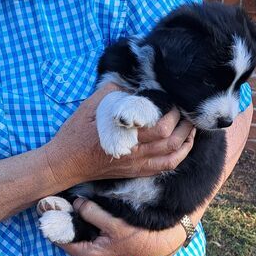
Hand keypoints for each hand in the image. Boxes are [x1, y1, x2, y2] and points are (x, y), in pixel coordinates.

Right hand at [45, 84, 195, 186]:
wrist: (65, 163)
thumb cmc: (75, 134)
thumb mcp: (90, 106)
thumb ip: (112, 92)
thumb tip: (132, 83)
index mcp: (125, 135)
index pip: (161, 127)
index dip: (173, 114)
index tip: (174, 100)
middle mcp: (135, 153)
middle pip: (171, 141)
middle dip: (184, 125)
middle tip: (186, 111)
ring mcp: (136, 165)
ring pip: (172, 157)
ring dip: (186, 142)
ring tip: (190, 127)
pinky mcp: (135, 172)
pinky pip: (163, 168)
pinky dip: (178, 157)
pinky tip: (182, 146)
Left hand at [57, 198, 186, 255]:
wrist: (161, 247)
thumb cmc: (138, 238)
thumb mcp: (114, 224)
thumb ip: (92, 212)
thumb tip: (76, 203)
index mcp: (89, 255)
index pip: (61, 239)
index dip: (55, 222)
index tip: (48, 206)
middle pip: (69, 238)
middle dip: (64, 220)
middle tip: (59, 201)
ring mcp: (98, 255)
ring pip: (79, 236)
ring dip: (75, 221)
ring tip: (70, 203)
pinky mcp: (105, 250)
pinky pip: (88, 236)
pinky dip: (85, 224)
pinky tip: (85, 211)